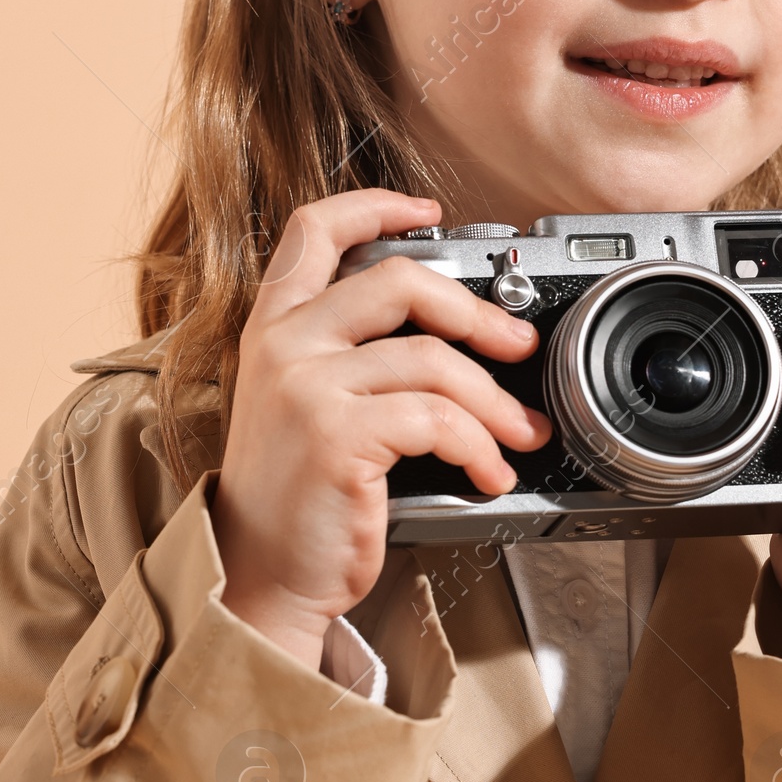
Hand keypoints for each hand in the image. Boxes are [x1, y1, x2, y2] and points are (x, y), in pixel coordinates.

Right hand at [210, 191, 551, 670]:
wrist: (261, 574)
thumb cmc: (294, 498)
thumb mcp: (302, 404)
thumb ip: (346, 355)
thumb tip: (447, 333)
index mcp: (272, 327)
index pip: (315, 231)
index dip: (376, 207)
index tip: (427, 211)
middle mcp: (284, 345)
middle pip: (401, 282)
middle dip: (479, 314)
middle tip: (518, 346)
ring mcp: (308, 388)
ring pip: (435, 361)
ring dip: (496, 403)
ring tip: (520, 435)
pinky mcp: (338, 436)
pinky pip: (438, 419)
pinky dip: (480, 447)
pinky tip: (489, 473)